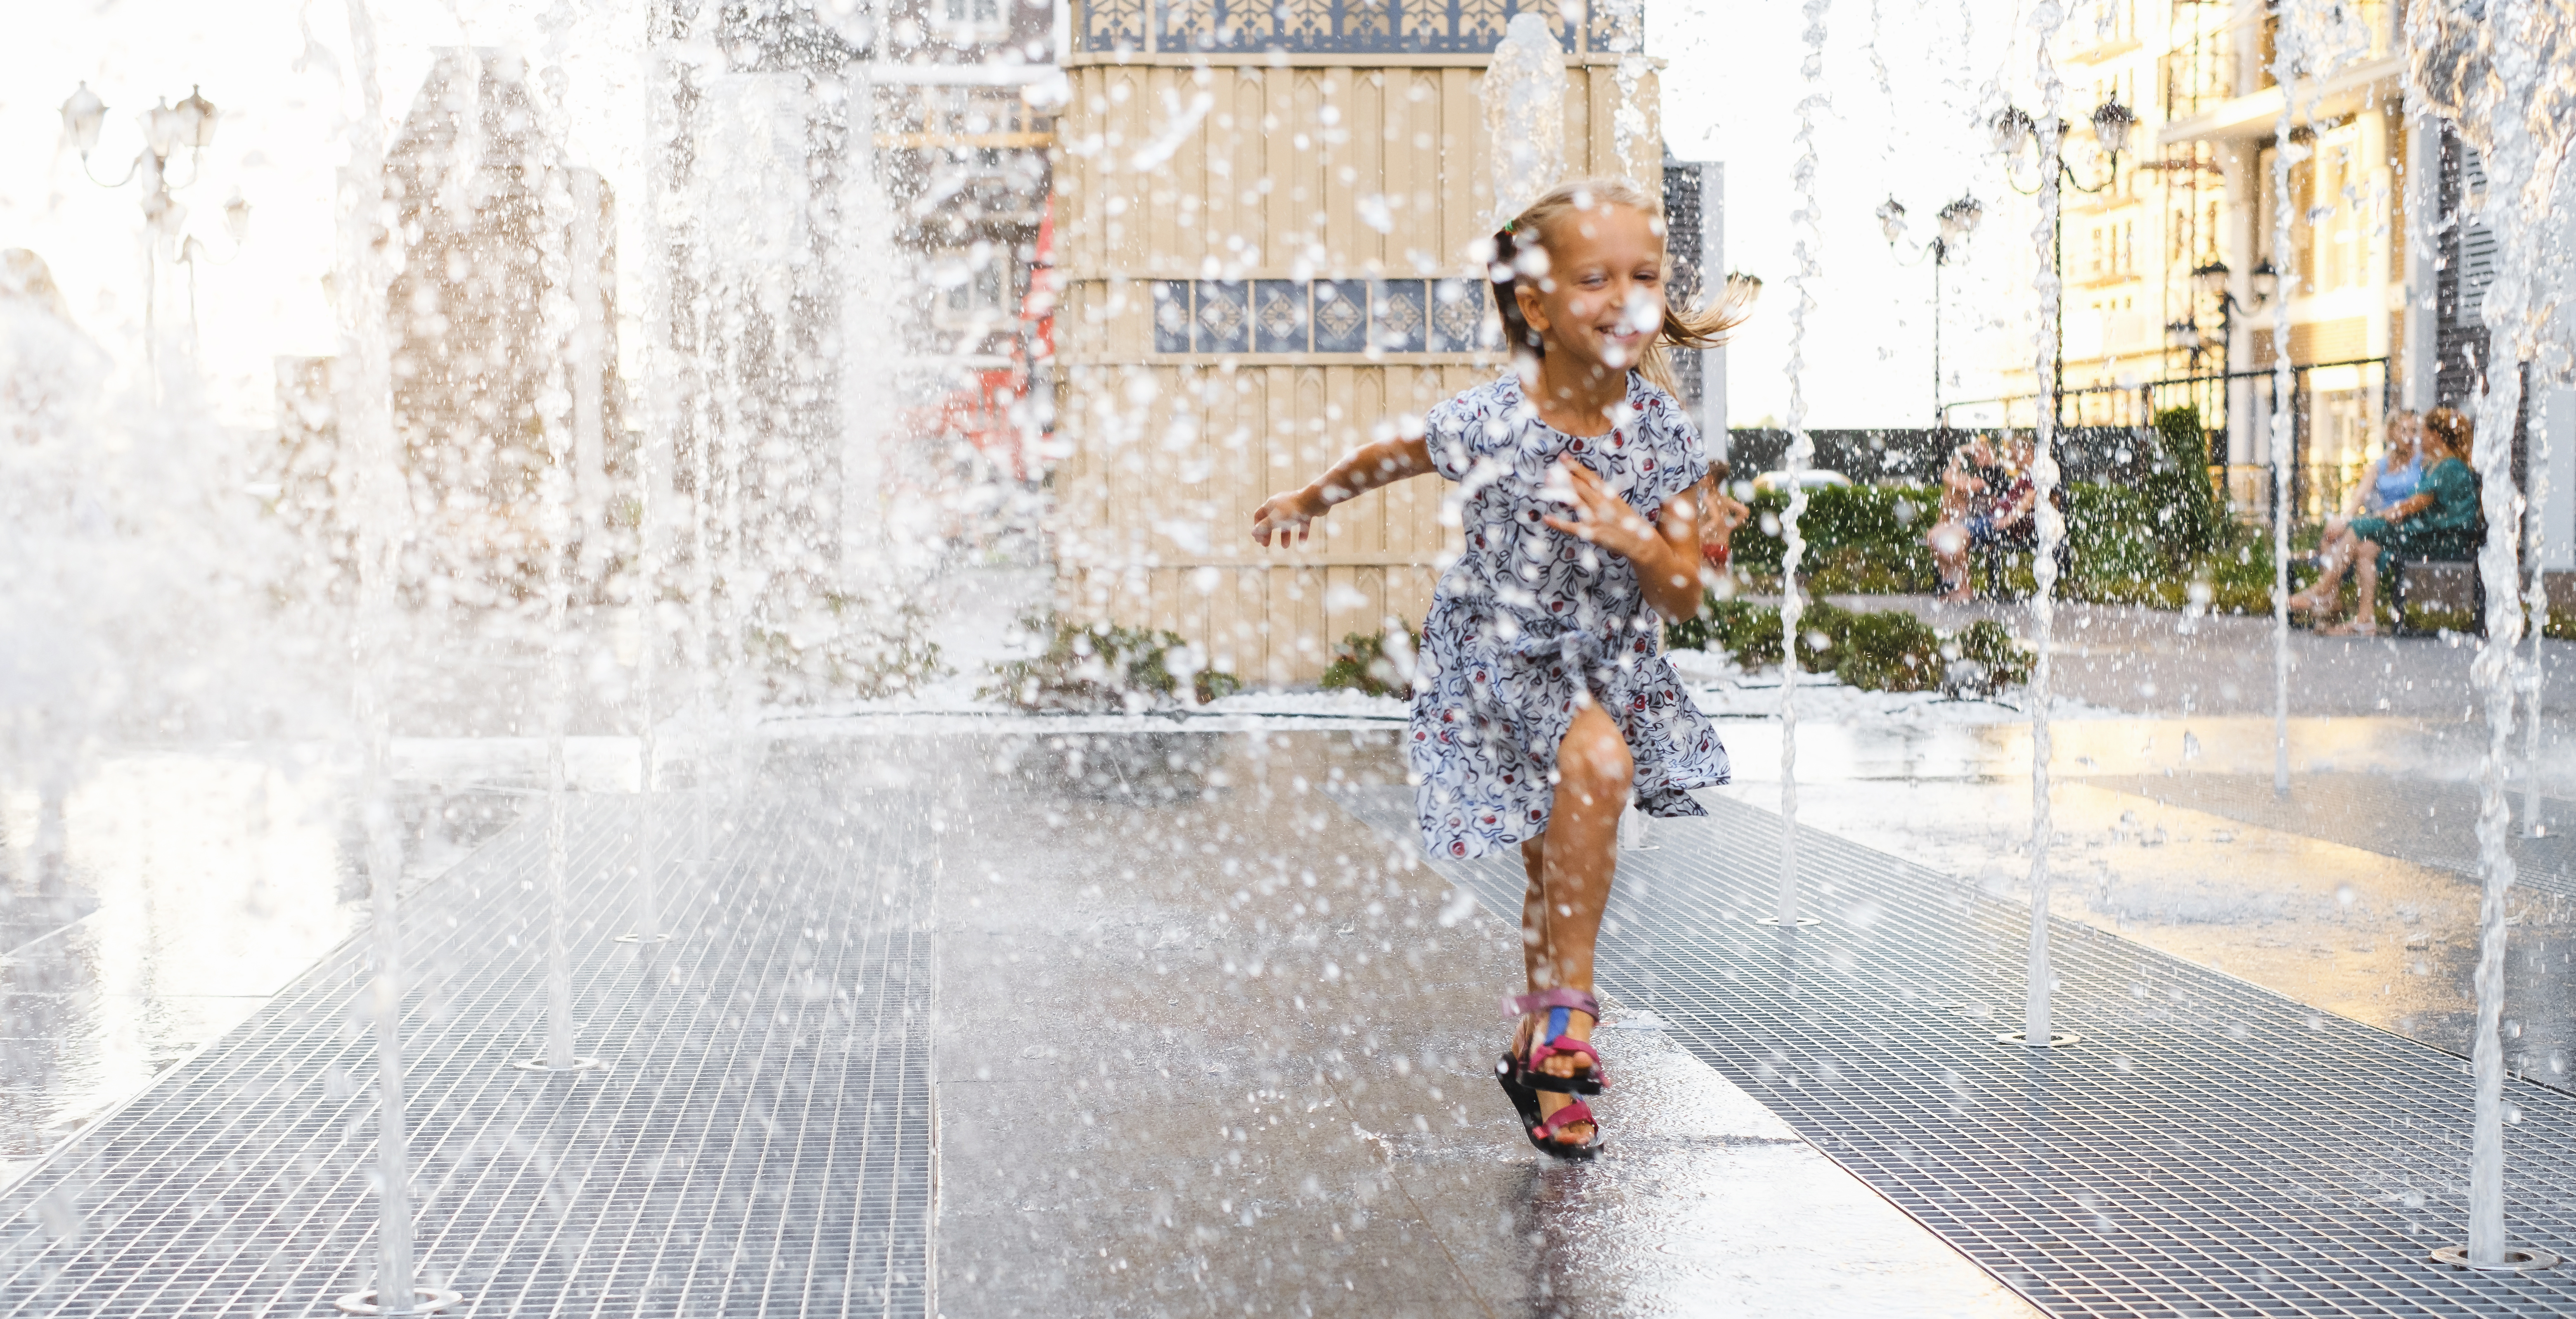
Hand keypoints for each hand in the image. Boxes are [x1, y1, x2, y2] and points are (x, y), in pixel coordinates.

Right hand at [1251, 487, 1328, 545]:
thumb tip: (1253, 533)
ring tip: (1286, 547)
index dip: (1257, 527)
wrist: (1315, 501)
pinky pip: (1302, 523)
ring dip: (1285, 535)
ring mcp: (1294, 507)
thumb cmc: (1293, 510)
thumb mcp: (1275, 520)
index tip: (1258, 540)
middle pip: (1272, 520)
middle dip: (1269, 533)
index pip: (1259, 515)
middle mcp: (1282, 504)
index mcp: (1272, 504)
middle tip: (1266, 545)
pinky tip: (1301, 542)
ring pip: (1287, 523)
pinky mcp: (1306, 511)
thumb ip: (1264, 527)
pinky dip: (1301, 533)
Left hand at [1540, 460, 1660, 562]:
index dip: (1575, 467)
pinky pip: (1573, 527)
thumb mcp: (1617, 503)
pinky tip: (1546, 518)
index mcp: (1609, 494)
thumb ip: (1602, 493)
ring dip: (1561, 492)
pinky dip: (1559, 523)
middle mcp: (1602, 503)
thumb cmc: (1627, 522)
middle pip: (1581, 486)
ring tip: (1547, 483)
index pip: (1590, 477)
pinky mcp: (1592, 533)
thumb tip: (1585, 483)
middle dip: (1565, 476)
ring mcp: (1597, 518)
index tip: (1563, 457)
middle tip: (1550, 469)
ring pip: (1576, 502)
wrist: (1640, 542)